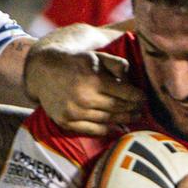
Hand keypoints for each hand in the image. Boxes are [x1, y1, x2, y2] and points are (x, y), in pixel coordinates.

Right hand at [25, 48, 143, 135]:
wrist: (43, 71)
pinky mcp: (66, 122)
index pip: (125, 93)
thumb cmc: (75, 62)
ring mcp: (74, 112)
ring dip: (123, 120)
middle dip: (133, 109)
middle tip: (141, 110)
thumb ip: (117, 64)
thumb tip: (130, 80)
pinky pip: (92, 130)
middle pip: (118, 108)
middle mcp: (84, 97)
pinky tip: (115, 127)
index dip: (138, 97)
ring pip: (107, 120)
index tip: (144, 98)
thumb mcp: (97, 56)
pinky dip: (106, 130)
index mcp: (94, 79)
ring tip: (132, 118)